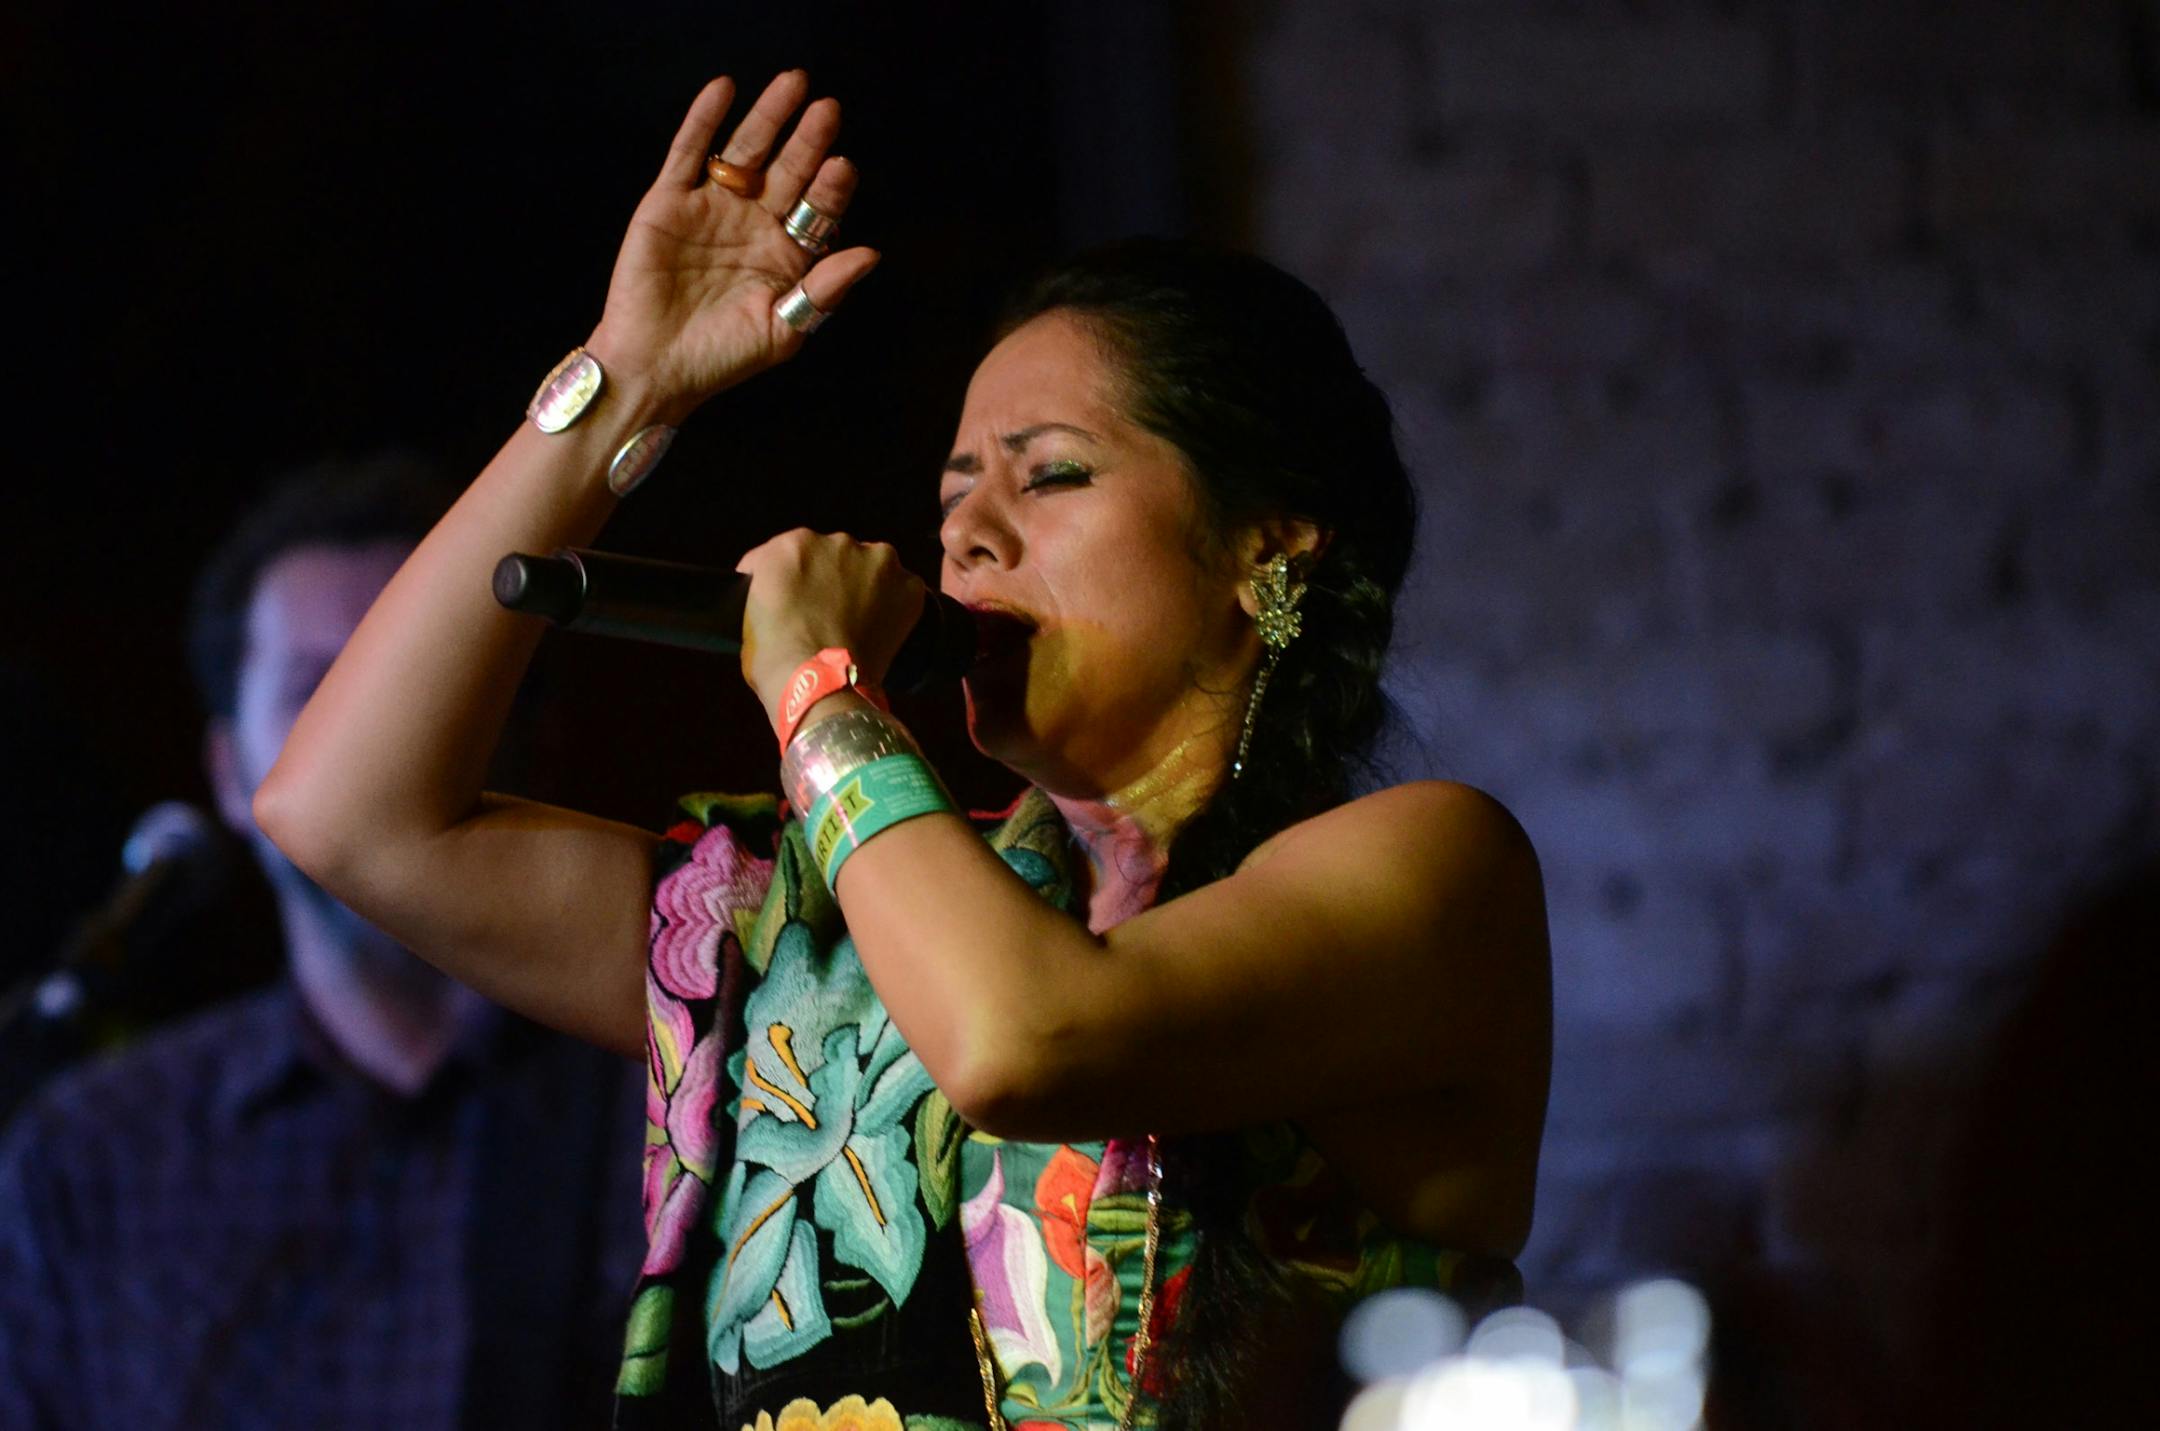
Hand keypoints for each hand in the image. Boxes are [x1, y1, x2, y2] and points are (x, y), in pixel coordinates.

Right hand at [586, 72, 878, 414]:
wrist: (655, 368)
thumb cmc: (722, 358)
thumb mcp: (783, 328)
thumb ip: (824, 289)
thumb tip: (871, 253)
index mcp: (786, 254)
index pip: (817, 209)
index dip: (830, 188)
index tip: (842, 166)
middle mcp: (753, 224)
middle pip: (787, 170)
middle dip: (808, 140)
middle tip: (829, 110)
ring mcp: (711, 209)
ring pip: (744, 152)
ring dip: (767, 117)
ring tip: (792, 84)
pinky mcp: (669, 203)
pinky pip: (688, 153)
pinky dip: (705, 120)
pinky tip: (724, 89)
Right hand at [734, 530, 925, 729]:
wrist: (823, 685)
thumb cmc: (775, 658)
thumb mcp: (750, 613)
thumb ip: (770, 589)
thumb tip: (785, 596)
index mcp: (792, 545)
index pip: (789, 555)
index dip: (791, 580)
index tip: (794, 601)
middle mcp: (837, 541)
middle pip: (834, 557)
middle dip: (831, 579)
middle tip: (829, 614)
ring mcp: (877, 561)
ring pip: (871, 568)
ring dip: (865, 586)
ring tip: (859, 623)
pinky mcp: (908, 585)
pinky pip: (902, 589)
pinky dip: (895, 605)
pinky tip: (883, 628)